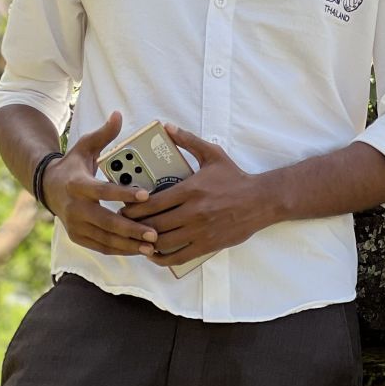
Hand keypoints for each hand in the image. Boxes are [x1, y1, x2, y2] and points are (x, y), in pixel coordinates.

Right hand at [42, 110, 162, 258]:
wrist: (48, 187)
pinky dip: (119, 250)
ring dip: (129, 244)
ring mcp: (75, 225)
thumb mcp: (85, 146)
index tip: (146, 195)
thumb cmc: (74, 165)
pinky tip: (138, 250)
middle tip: (154, 232)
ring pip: (105, 239)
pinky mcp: (77, 237)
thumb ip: (104, 134)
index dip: (124, 193)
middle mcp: (75, 208)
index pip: (103, 191)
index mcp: (78, 184)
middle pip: (106, 222)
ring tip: (152, 246)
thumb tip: (118, 114)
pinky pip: (100, 247)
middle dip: (131, 229)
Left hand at [119, 125, 273, 266]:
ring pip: (164, 242)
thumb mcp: (212, 154)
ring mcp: (200, 231)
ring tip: (136, 238)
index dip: (134, 208)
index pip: (153, 203)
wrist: (261, 200)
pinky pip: (179, 257)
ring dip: (146, 242)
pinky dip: (162, 258)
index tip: (123, 207)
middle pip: (154, 224)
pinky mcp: (207, 245)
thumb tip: (167, 127)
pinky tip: (153, 253)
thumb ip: (188, 141)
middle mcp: (193, 212)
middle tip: (124, 223)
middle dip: (135, 225)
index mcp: (191, 189)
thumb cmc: (234, 177)